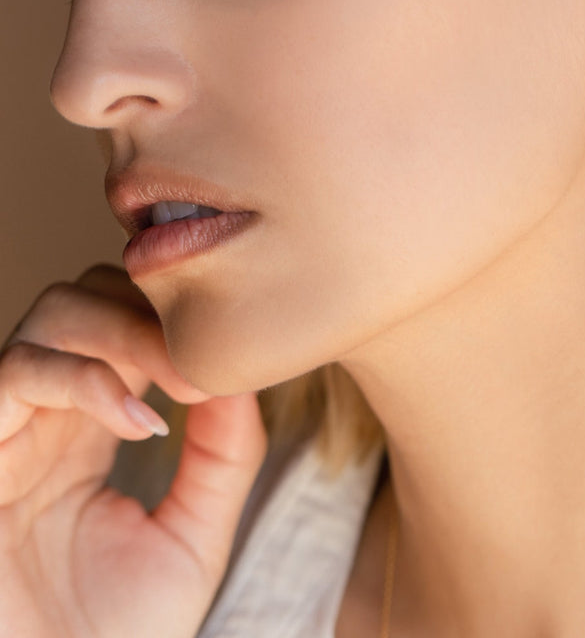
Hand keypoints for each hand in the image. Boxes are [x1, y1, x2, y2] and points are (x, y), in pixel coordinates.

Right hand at [0, 264, 266, 637]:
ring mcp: (9, 430)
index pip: (125, 321)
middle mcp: (47, 417)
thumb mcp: (195, 535)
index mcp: (92, 426)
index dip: (174, 317)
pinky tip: (138, 423)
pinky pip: (17, 374)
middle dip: (149, 308)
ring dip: (125, 330)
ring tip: (176, 385)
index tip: (230, 351)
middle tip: (201, 361)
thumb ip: (225, 455)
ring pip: (52, 315)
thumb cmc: (119, 632)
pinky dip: (86, 379)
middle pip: (87, 297)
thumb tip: (243, 374)